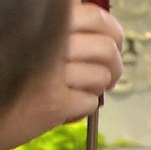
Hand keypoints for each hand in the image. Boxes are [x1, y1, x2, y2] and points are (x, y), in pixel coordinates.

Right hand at [0, 0, 124, 149]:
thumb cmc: (10, 71)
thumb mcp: (29, 36)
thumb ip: (60, 27)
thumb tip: (104, 30)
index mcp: (42, 19)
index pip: (96, 17)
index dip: (110, 31)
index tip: (111, 42)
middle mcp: (46, 40)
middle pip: (106, 48)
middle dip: (115, 63)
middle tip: (110, 72)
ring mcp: (50, 71)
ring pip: (102, 76)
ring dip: (97, 87)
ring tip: (81, 88)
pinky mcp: (54, 102)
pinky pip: (91, 101)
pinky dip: (84, 106)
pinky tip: (67, 103)